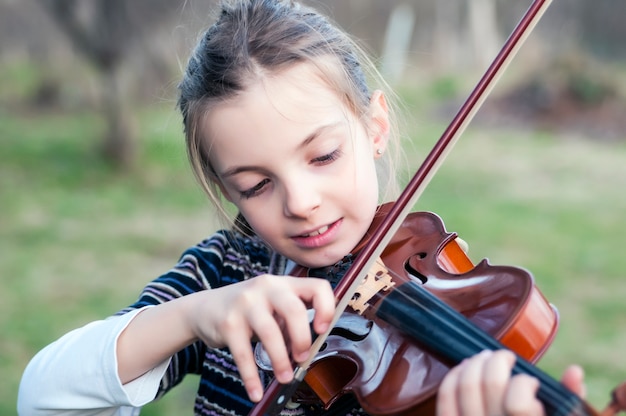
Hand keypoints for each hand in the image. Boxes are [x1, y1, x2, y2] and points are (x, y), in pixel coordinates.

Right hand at [189, 274, 334, 401]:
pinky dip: (252, 377)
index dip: (326, 308)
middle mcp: (266, 287)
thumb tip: (312, 347)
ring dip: (281, 360)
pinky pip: (243, 354)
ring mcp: (245, 303)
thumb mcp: (272, 304)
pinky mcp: (228, 323)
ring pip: (270, 333)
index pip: (317, 287)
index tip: (322, 329)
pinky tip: (256, 391)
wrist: (205, 308)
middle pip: (294, 309)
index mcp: (284, 283)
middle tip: (303, 358)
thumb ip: (292, 318)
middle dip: (302, 339)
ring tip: (285, 377)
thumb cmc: (248, 310)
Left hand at [436, 350, 585, 415]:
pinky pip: (445, 397)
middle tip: (506, 357)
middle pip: (489, 384)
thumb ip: (569, 402)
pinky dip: (453, 376)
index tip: (531, 382)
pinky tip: (465, 368)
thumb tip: (574, 371)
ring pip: (465, 385)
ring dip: (475, 363)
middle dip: (498, 360)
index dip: (524, 383)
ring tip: (486, 358)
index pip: (518, 404)